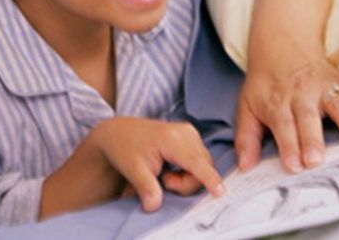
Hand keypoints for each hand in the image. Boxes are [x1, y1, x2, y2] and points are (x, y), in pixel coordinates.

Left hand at [91, 117, 225, 211]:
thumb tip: (154, 205)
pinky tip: (170, 170)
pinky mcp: (190, 137)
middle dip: (186, 183)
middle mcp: (186, 133)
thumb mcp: (132, 170)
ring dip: (187, 178)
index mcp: (173, 139)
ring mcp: (190, 133)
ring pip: (203, 166)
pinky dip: (188, 171)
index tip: (219, 192)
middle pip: (203, 168)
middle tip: (164, 183)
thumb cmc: (124, 147)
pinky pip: (199, 161)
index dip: (209, 179)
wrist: (119, 132)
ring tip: (164, 176)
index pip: (196, 162)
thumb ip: (146, 188)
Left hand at [235, 37, 338, 172]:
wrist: (280, 42)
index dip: (288, 146)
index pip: (283, 127)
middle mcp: (302, 96)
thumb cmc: (265, 82)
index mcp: (278, 103)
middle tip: (318, 160)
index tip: (294, 166)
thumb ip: (246, 137)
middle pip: (308, 120)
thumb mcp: (247, 105)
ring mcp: (325, 89)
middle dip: (313, 140)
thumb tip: (244, 167)